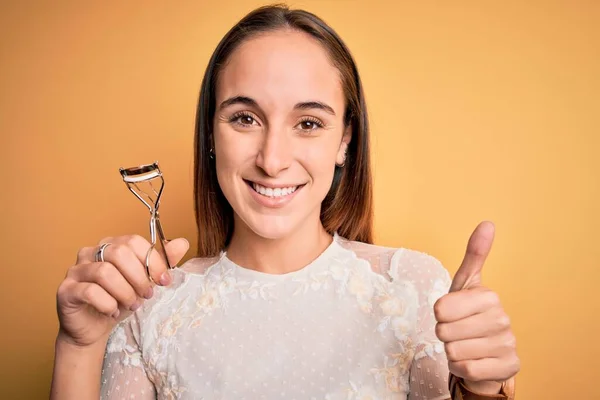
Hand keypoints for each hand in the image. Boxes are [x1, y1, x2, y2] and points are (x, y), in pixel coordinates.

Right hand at [55, 234, 188, 348]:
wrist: (94, 329)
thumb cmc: (119, 301)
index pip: (133, 241)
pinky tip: (113, 312)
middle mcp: (90, 252)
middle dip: (139, 277)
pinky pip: (89, 291)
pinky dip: (108, 303)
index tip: (164, 280)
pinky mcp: (66, 290)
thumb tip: (182, 243)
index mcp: (111, 245)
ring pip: (105, 272)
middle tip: (147, 295)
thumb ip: (161, 262)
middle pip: (119, 253)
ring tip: (132, 305)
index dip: (152, 260)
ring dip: (125, 292)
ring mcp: (75, 270)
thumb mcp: (145, 282)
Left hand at [434, 221, 519, 393]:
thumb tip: (488, 223)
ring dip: (452, 352)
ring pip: (454, 352)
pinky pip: (467, 370)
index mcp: (489, 296)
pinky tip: (472, 361)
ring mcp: (508, 345)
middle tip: (457, 332)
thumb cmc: (468, 315)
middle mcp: (503, 319)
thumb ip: (474, 254)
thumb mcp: (465, 284)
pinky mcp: (508, 369)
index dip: (439, 315)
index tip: (451, 313)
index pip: (440, 310)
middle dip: (444, 335)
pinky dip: (462, 368)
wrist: (484, 352)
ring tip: (465, 345)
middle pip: (444, 332)